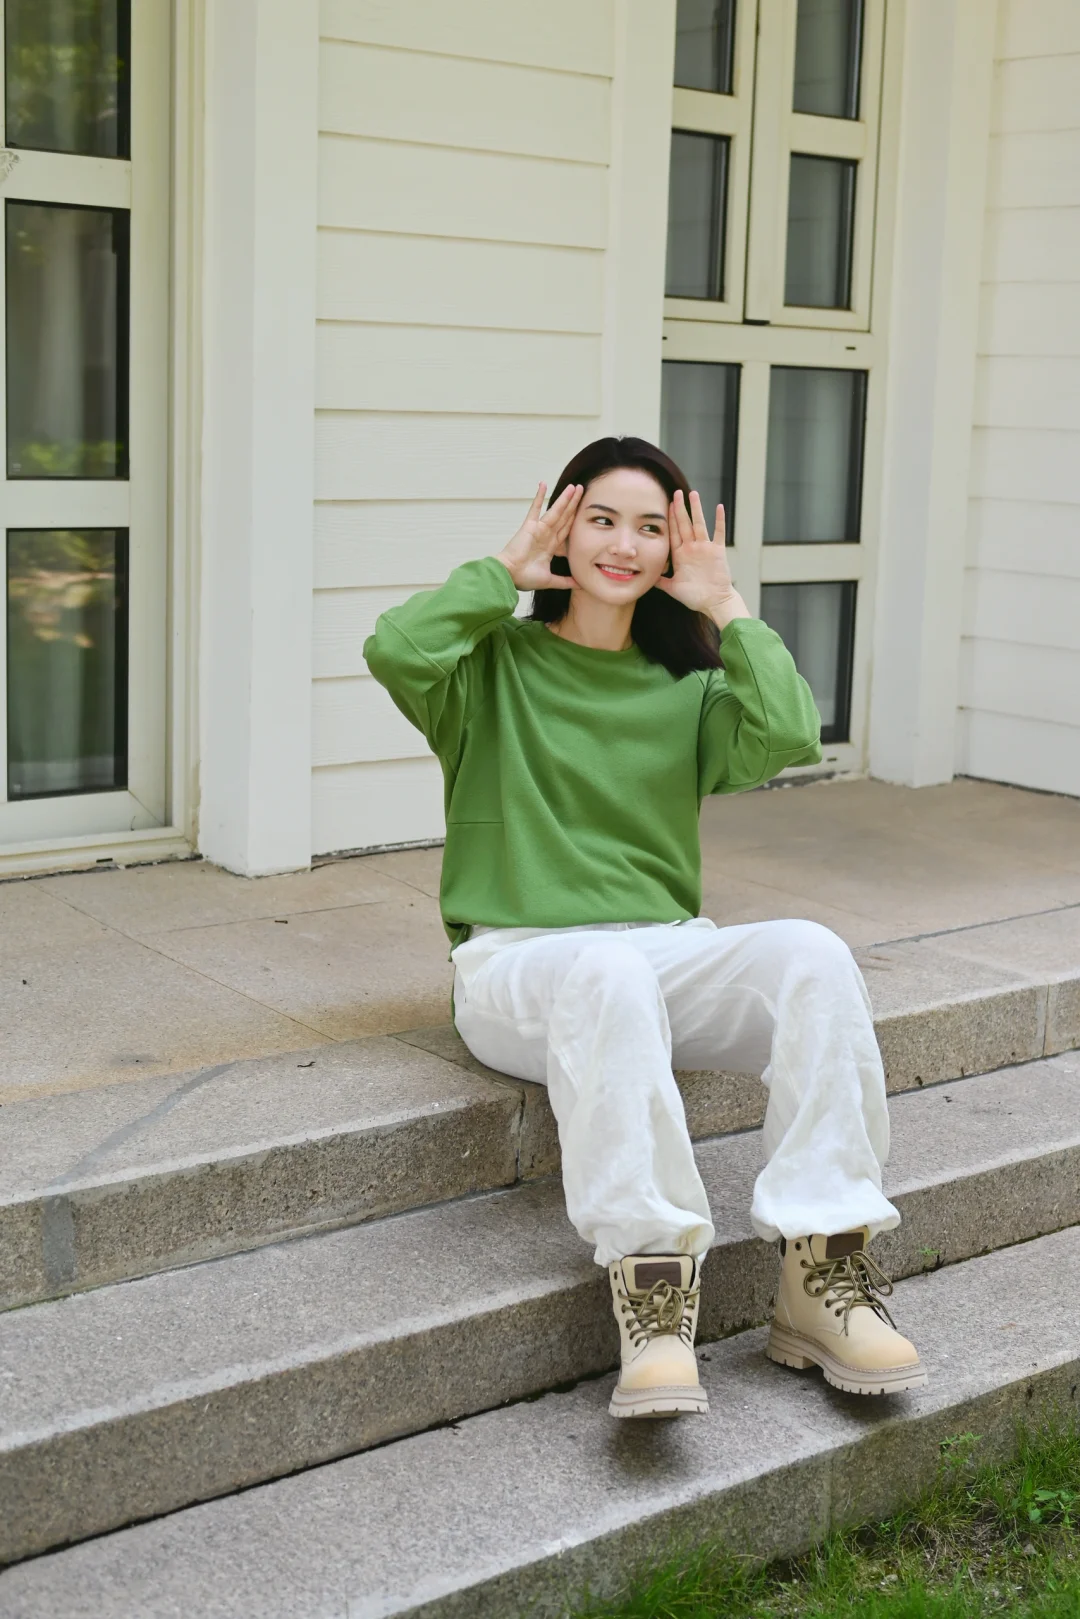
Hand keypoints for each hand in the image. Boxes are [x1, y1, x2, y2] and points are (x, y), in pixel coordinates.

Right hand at [495, 482, 581, 590]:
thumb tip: (580, 584)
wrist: (509, 576)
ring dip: (564, 499)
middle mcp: (546, 535)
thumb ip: (565, 581)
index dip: (575, 518)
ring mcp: (538, 529)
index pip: (566, 528)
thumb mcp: (550, 580)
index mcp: (551, 546)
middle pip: (564, 516)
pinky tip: (543, 484)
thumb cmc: (525, 578)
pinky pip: (535, 508)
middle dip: (574, 504)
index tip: (585, 509)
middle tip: (582, 489)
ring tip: (573, 487)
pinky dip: (539, 496)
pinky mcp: (530, 526)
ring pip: (556, 511)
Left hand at [656, 490, 749, 629]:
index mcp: (680, 555)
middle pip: (684, 524)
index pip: (673, 533)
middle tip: (676, 492)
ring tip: (692, 494)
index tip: (665, 504)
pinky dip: (719, 520)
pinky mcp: (717, 551)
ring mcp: (705, 548)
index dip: (669, 519)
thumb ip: (660, 581)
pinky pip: (718, 533)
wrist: (714, 603)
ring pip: (699, 524)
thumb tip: (645, 578)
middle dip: (679, 508)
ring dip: (696, 509)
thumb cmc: (695, 597)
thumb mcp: (673, 588)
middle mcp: (692, 548)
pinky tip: (718, 507)